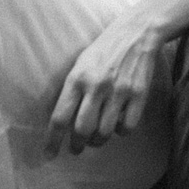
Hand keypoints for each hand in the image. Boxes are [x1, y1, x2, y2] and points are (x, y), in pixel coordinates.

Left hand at [45, 20, 162, 155]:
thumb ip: (72, 90)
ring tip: (96, 138)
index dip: (53, 141)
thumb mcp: (80, 64)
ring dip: (98, 141)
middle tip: (76, 149)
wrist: (136, 33)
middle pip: (82, 130)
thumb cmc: (103, 50)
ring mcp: (119, 91)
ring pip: (104, 132)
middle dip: (77, 145)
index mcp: (77, 78)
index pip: (60, 117)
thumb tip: (63, 121)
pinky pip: (127, 127)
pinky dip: (120, 132)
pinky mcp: (139, 95)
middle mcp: (97, 86)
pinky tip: (117, 126)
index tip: (49, 155)